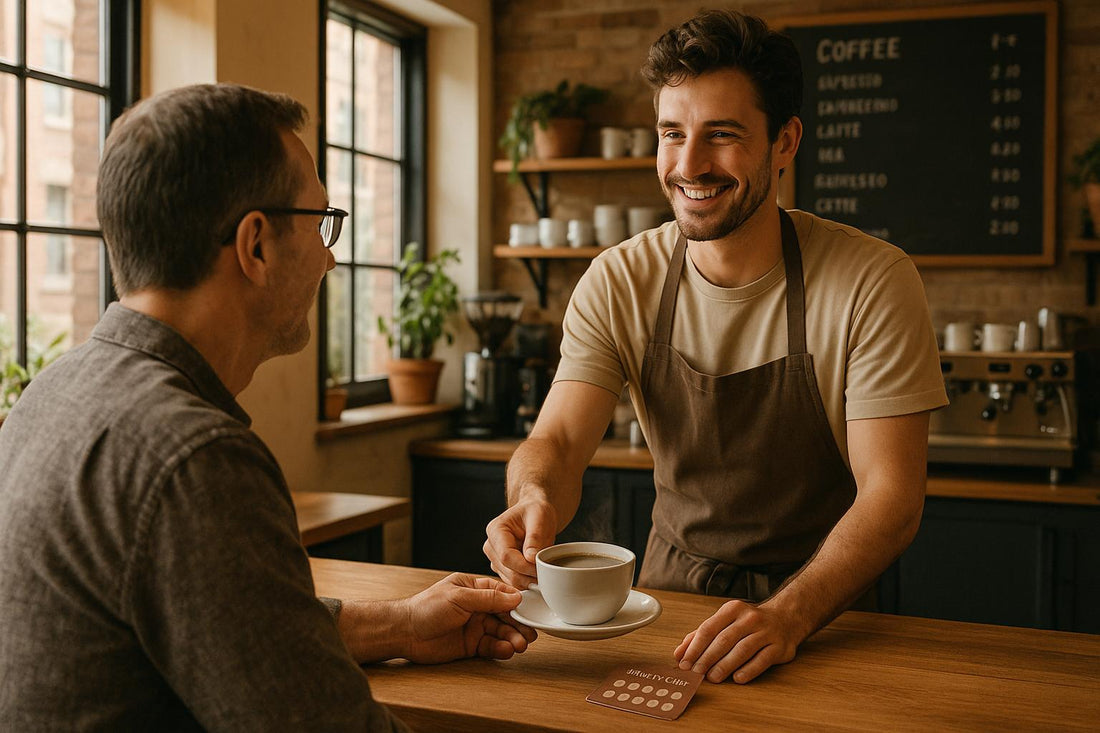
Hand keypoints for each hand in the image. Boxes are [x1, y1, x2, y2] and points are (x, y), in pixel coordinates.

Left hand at [401, 573, 536, 663]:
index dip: (517, 601)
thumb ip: (488, 598)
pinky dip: (501, 649)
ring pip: (501, 632)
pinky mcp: (471, 646)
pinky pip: (491, 647)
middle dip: (519, 624)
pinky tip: (508, 650)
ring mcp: (475, 627)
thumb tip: (515, 597)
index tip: (531, 609)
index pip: (502, 593)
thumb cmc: (427, 608)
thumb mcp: (459, 597)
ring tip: (521, 645)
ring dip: (513, 638)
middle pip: (505, 615)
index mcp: (474, 589)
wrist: (406, 633)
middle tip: (531, 633)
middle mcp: (477, 607)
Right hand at [483, 499, 556, 587]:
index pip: (506, 556)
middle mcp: (491, 546)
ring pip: (510, 579)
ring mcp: (495, 558)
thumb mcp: (540, 516)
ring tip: (545, 573)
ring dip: (529, 580)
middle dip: (528, 575)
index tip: (541, 567)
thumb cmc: (535, 511)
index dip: (524, 566)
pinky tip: (539, 575)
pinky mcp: (502, 568)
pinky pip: (514, 581)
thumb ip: (535, 537)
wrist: (534, 514)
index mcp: (495, 530)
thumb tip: (530, 559)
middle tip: (548, 573)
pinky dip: (527, 582)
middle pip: (507, 570)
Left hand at [674, 599, 803, 683]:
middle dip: (707, 658)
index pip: (708, 628)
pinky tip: (737, 678)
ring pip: (742, 650)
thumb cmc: (748, 623)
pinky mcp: (779, 647)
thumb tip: (678, 654)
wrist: (786, 618)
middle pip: (724, 640)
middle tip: (695, 673)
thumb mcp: (725, 622)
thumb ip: (700, 636)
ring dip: (725, 666)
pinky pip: (762, 660)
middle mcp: (749, 618)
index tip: (684, 662)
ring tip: (712, 678)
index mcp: (732, 609)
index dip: (694, 647)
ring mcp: (766, 632)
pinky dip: (748, 670)